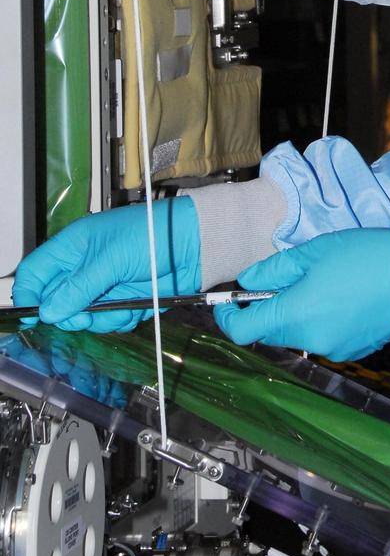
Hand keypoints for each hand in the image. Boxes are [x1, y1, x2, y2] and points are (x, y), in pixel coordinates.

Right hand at [12, 198, 200, 332]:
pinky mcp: (124, 299)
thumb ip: (78, 287)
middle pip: (57, 302)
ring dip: (102, 318)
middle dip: (71, 314)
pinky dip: (123, 318)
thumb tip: (49, 312)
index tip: (36, 316)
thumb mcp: (110, 259)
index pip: (35, 273)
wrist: (193, 246)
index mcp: (74, 246)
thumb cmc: (152, 234)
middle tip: (86, 314)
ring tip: (122, 304)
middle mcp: (85, 266)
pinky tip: (137, 305)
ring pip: (84, 317)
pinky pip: (110, 321)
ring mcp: (104, 284)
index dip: (30, 295)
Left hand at [214, 228, 389, 360]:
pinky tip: (338, 296)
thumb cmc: (366, 256)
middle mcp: (310, 340)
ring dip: (294, 313)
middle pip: (269, 332)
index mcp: (296, 314)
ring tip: (317, 282)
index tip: (226, 300)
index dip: (227, 316)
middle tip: (279, 279)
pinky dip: (318, 320)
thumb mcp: (314, 252)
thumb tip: (247, 282)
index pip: (243, 330)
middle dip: (265, 309)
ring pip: (296, 334)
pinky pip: (321, 337)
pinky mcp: (351, 351)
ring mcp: (332, 349)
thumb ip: (275, 270)